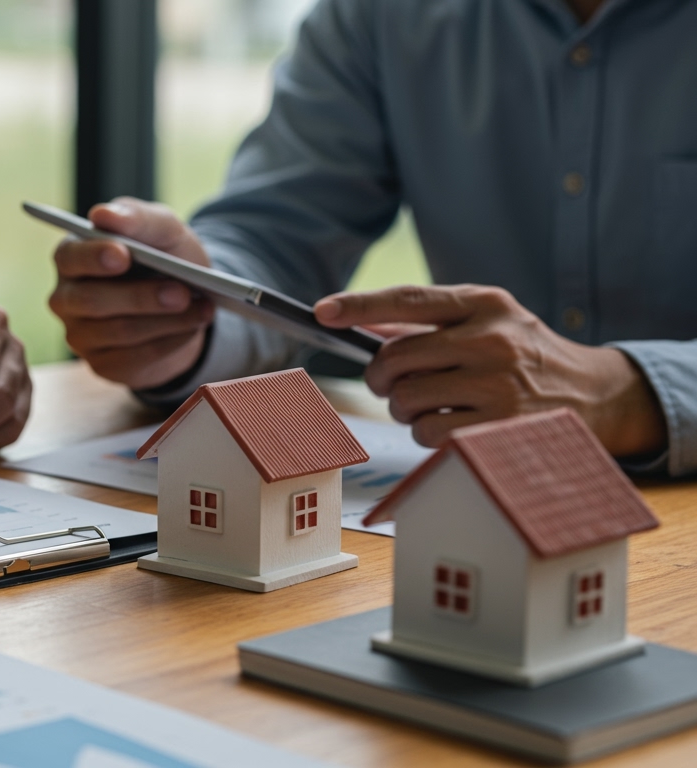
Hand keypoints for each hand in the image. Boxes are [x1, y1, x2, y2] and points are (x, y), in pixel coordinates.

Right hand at [48, 197, 215, 389]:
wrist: (184, 302)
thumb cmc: (163, 257)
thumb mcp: (162, 230)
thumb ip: (136, 216)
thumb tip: (102, 215)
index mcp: (72, 256)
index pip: (71, 257)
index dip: (95, 257)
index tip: (123, 254)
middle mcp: (67, 298)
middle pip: (92, 301)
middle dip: (140, 297)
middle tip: (181, 292)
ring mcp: (81, 335)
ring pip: (119, 332)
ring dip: (166, 321)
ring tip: (202, 309)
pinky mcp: (103, 364)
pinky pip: (135, 358)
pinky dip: (170, 343)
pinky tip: (192, 328)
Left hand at [314, 284, 666, 455]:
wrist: (594, 394)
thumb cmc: (523, 354)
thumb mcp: (489, 321)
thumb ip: (430, 321)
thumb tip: (360, 323)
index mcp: (485, 304)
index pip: (409, 300)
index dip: (359, 306)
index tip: (322, 311)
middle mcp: (493, 340)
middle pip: (395, 359)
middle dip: (381, 378)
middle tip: (389, 384)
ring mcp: (498, 385)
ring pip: (406, 400)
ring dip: (406, 408)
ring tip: (434, 403)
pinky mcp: (498, 428)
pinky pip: (426, 433)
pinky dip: (427, 434)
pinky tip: (453, 424)